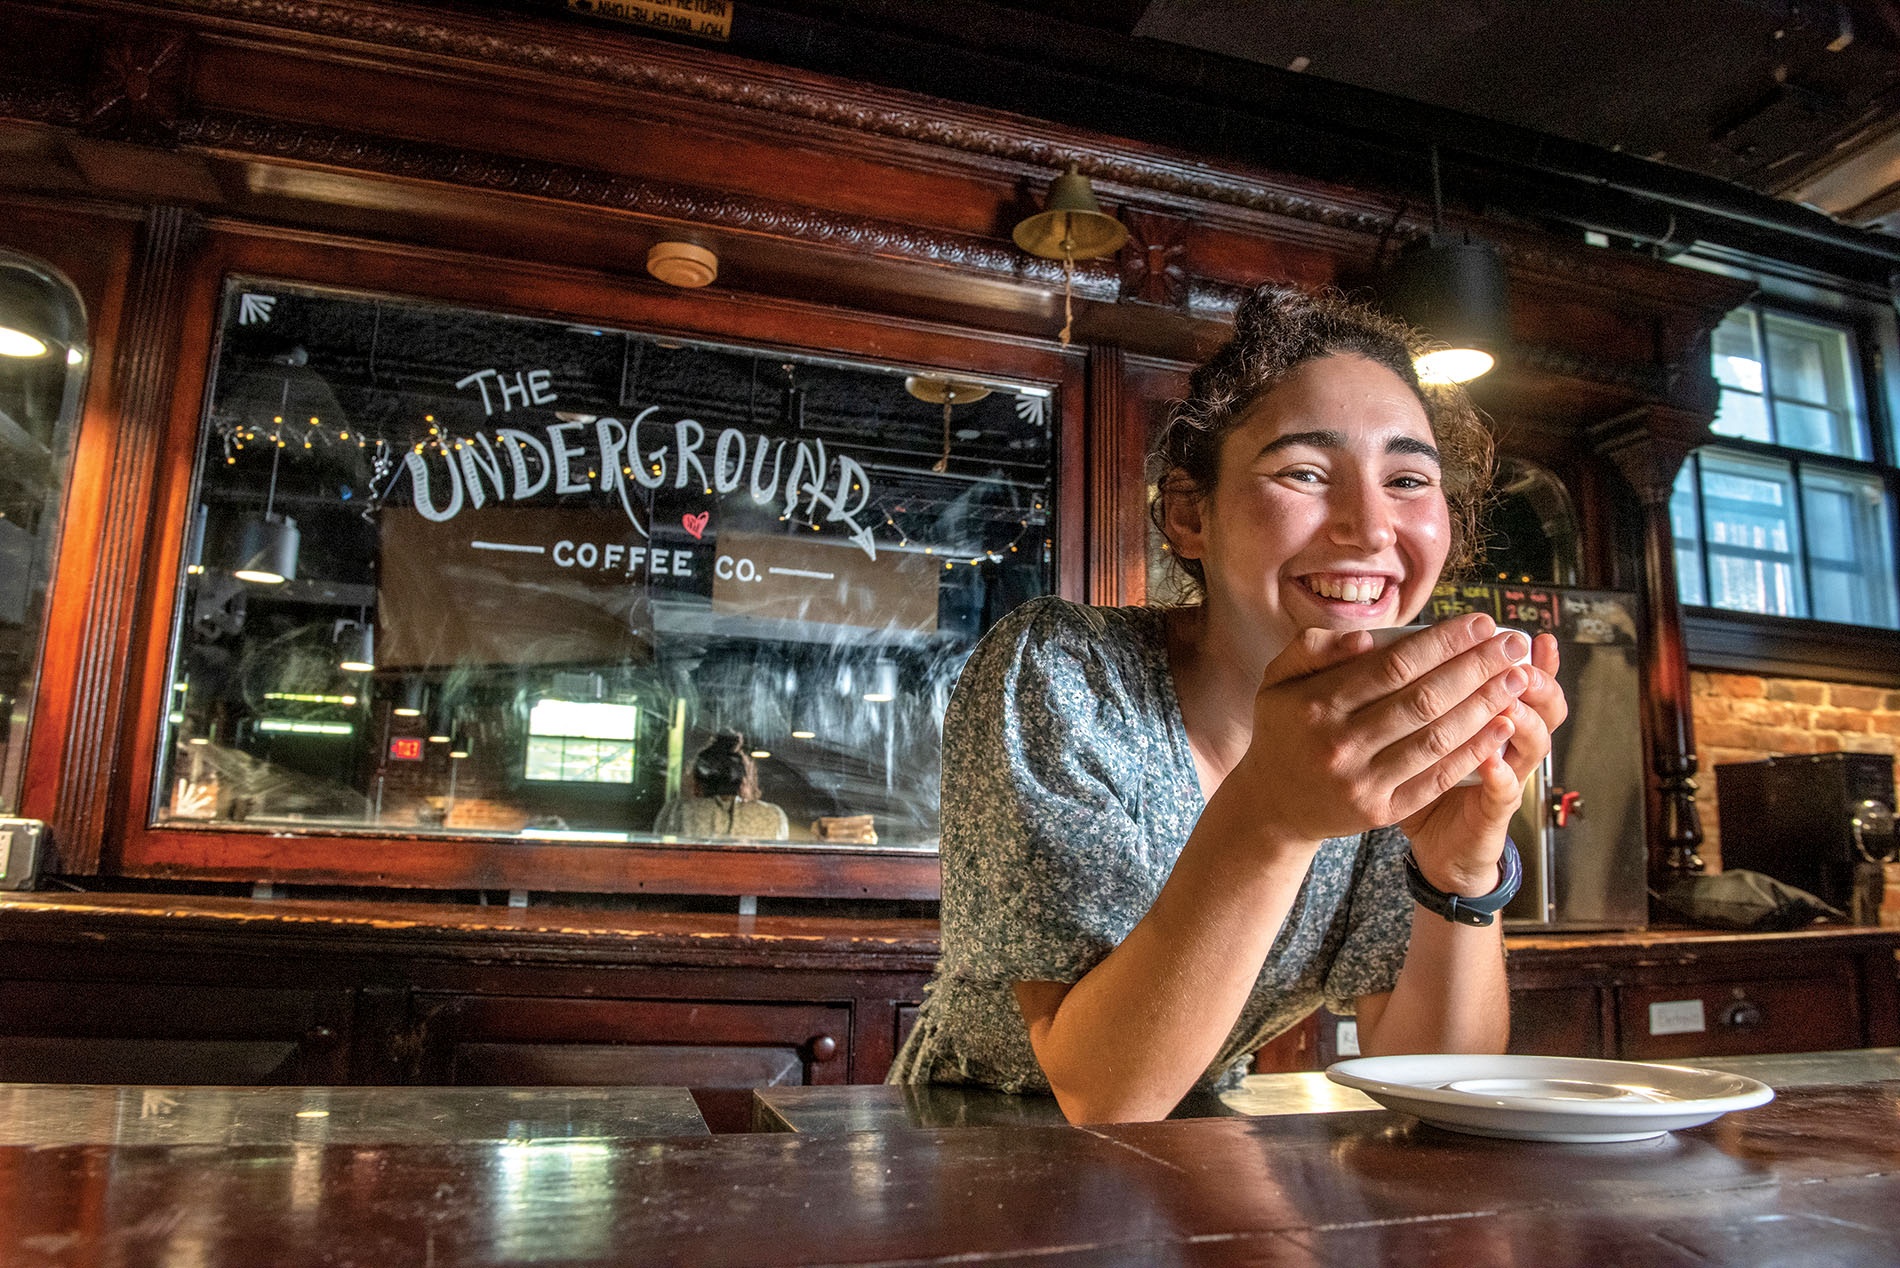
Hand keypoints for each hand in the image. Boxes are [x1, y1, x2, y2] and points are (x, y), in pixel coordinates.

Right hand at [1231, 613, 1539, 852]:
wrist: (1272, 806)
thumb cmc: (1284, 730)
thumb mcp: (1277, 680)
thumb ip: (1313, 649)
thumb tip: (1365, 637)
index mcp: (1316, 704)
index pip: (1395, 665)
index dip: (1444, 642)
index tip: (1481, 623)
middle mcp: (1339, 744)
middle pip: (1424, 699)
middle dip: (1477, 667)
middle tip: (1514, 644)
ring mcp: (1362, 782)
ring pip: (1437, 738)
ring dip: (1485, 705)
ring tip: (1518, 678)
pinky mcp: (1380, 811)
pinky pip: (1436, 777)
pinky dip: (1473, 751)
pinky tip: (1501, 725)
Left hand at [1399, 630, 1567, 895]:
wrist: (1437, 842)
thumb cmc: (1421, 775)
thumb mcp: (1417, 730)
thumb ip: (1410, 690)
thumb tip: (1378, 643)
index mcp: (1489, 715)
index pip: (1517, 676)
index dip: (1516, 650)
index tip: (1505, 623)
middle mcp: (1507, 742)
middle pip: (1537, 701)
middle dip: (1527, 674)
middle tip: (1517, 650)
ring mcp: (1508, 776)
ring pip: (1532, 742)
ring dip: (1522, 717)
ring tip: (1511, 697)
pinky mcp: (1496, 813)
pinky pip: (1505, 792)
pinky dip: (1501, 775)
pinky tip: (1493, 761)